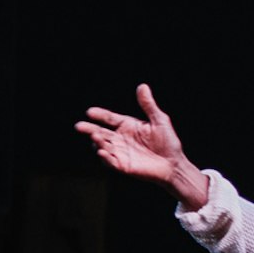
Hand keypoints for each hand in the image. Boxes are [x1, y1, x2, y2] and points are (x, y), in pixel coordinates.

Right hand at [76, 85, 210, 211]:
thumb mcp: (159, 120)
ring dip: (97, 142)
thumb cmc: (168, 141)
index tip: (90, 111)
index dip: (100, 115)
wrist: (173, 164)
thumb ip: (148, 105)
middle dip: (90, 129)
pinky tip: (101, 151)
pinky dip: (104, 157)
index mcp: (127, 126)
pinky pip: (110, 162)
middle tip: (79, 126)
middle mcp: (121, 139)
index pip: (110, 118)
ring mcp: (121, 153)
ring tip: (95, 136)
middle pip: (101, 132)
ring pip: (103, 146)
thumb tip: (142, 86)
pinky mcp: (123, 166)